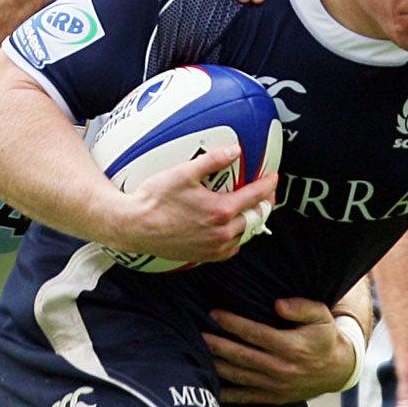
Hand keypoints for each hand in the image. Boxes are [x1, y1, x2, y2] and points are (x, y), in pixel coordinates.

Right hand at [102, 144, 274, 267]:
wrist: (135, 227)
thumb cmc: (154, 200)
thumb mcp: (184, 172)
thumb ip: (213, 160)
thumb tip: (235, 150)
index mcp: (221, 210)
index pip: (256, 196)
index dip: (268, 184)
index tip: (272, 177)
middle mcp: (221, 232)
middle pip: (256, 217)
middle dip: (264, 203)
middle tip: (265, 193)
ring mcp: (214, 247)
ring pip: (245, 234)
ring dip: (251, 221)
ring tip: (251, 209)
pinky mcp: (204, 256)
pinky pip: (231, 249)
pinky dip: (236, 237)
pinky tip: (231, 228)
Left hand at [206, 298, 353, 404]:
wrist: (336, 371)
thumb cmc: (324, 337)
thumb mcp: (322, 316)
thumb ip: (301, 307)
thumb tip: (278, 305)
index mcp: (292, 347)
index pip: (256, 334)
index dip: (233, 323)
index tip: (214, 313)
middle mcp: (282, 369)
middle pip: (242, 356)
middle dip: (217, 344)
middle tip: (198, 333)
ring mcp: (276, 386)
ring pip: (239, 376)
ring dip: (216, 365)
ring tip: (197, 353)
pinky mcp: (272, 398)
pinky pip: (245, 397)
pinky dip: (226, 394)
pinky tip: (207, 386)